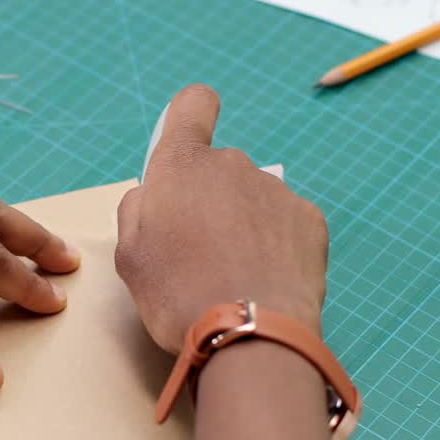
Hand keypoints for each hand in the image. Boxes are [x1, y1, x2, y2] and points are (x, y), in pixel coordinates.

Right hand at [114, 85, 328, 353]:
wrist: (249, 334)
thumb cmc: (176, 294)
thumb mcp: (129, 256)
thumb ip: (137, 211)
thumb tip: (153, 195)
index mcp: (182, 165)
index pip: (192, 105)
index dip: (190, 116)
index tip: (189, 141)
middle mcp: (232, 164)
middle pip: (218, 170)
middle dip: (208, 200)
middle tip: (198, 253)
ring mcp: (276, 191)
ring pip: (252, 199)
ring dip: (242, 225)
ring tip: (234, 276)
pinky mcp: (310, 220)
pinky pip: (284, 224)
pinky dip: (275, 246)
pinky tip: (263, 281)